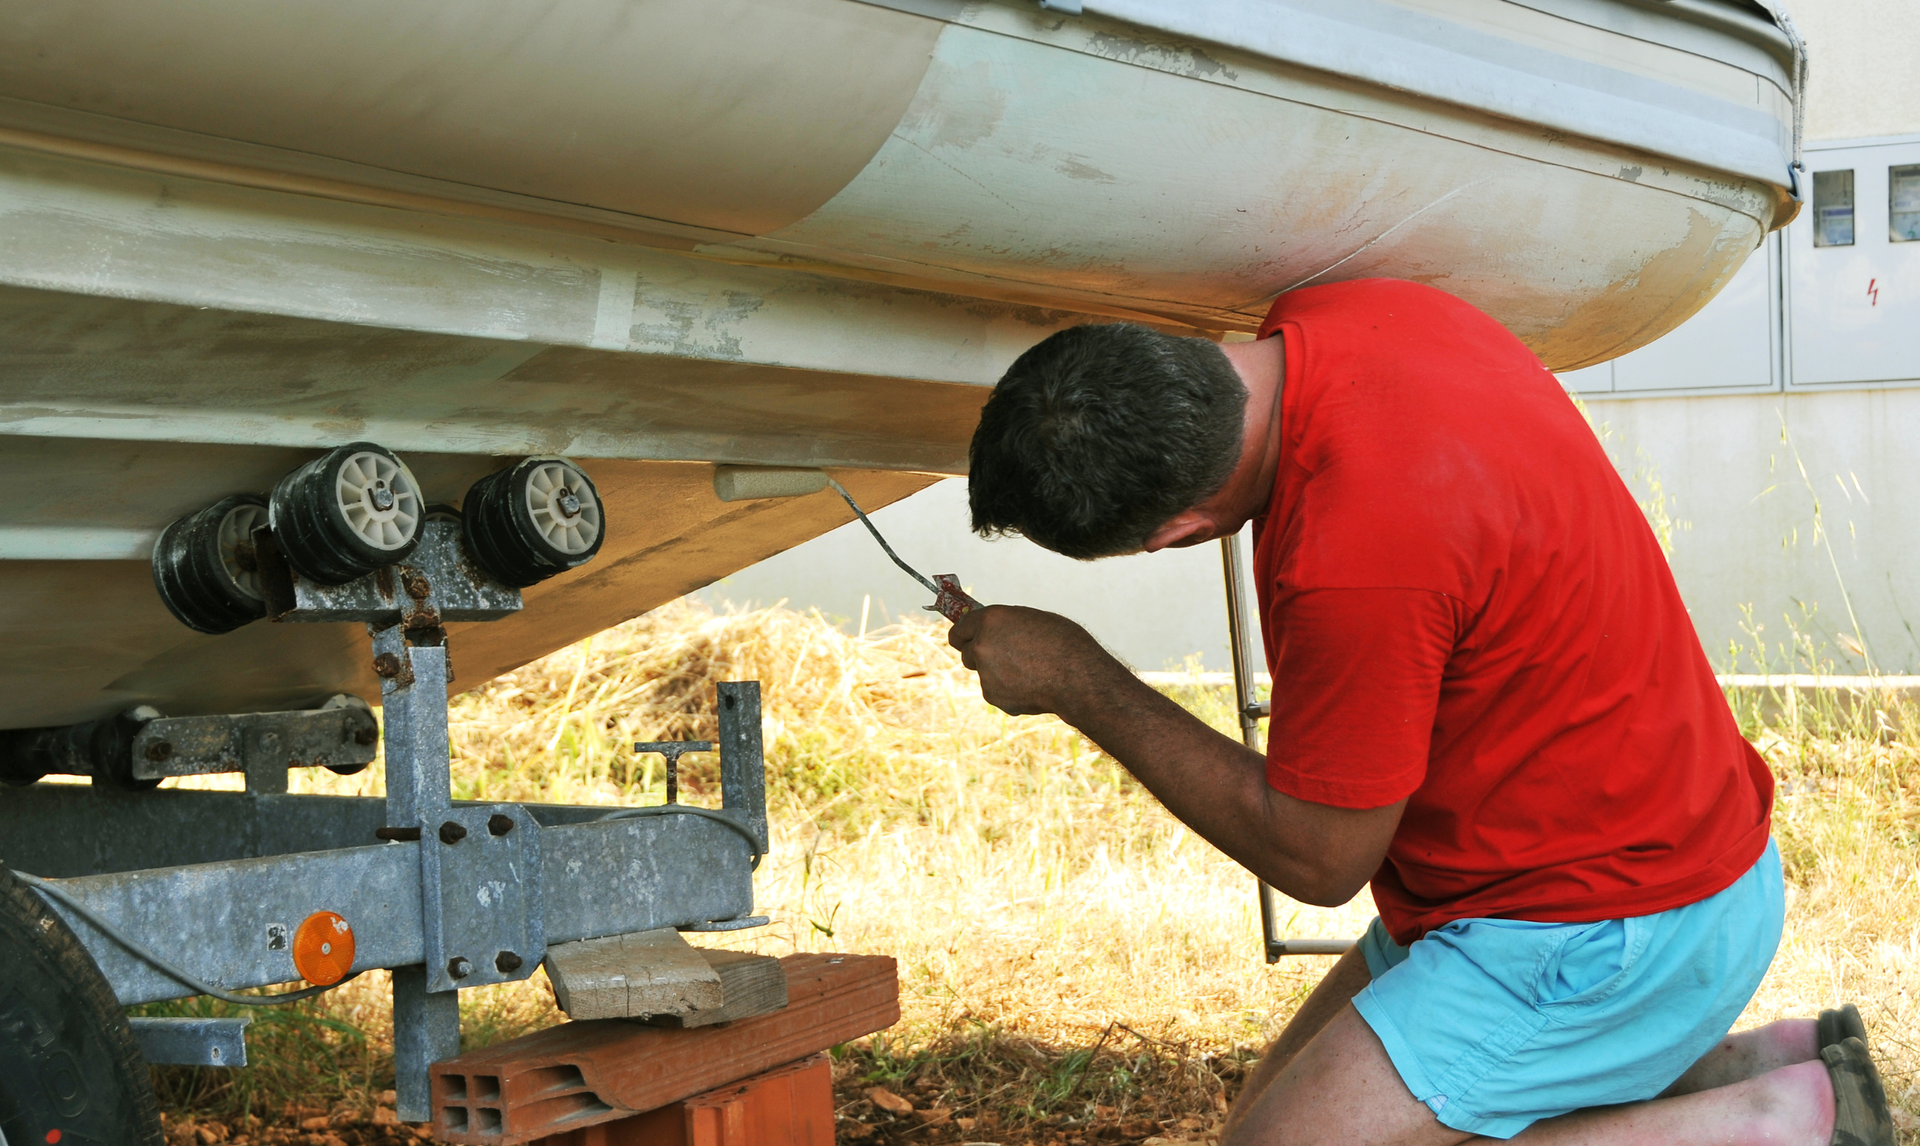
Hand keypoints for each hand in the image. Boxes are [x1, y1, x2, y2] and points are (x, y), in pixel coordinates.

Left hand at [946, 605, 1122, 716]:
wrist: (1077, 678)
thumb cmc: (1064, 643)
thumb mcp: (1033, 620)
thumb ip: (1007, 627)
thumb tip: (996, 633)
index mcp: (991, 619)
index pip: (960, 628)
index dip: (964, 635)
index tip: (965, 640)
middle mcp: (982, 644)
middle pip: (967, 653)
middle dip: (980, 656)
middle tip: (1004, 659)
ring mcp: (985, 672)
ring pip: (985, 675)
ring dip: (999, 675)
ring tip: (1031, 673)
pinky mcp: (992, 696)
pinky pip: (997, 692)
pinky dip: (1010, 691)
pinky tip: (1033, 686)